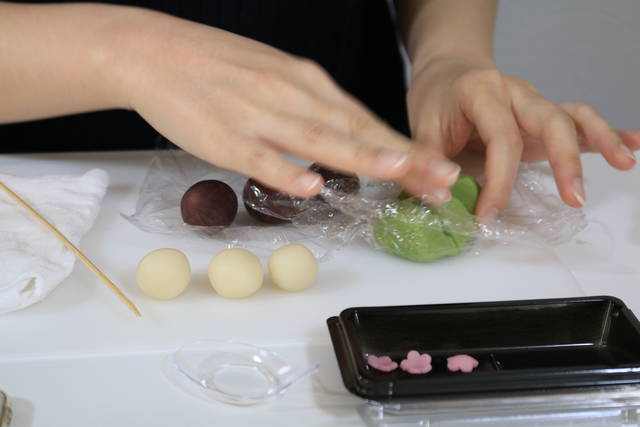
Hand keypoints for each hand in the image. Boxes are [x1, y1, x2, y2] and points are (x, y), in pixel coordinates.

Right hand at [111, 10, 459, 197]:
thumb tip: (347, 136)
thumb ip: (311, 107)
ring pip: (315, 138)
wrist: (154, 51)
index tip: (438, 169)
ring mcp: (256, 114)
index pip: (365, 120)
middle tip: (441, 181)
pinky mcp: (221, 135)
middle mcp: (289, 93)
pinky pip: (258, 156)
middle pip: (354, 131)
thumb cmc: (218, 68)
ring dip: (360, 156)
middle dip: (402, 158)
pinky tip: (310, 186)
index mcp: (305, 82)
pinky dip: (285, 171)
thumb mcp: (276, 78)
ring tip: (398, 172)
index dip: (405, 147)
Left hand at [406, 57, 638, 219]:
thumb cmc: (436, 100)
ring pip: (573, 116)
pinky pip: (578, 120)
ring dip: (600, 139)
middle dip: (564, 161)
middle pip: (550, 121)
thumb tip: (442, 197)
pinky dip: (605, 133)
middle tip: (573, 199)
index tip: (488, 214)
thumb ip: (431, 161)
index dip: (498, 181)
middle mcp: (515, 92)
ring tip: (624, 162)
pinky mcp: (543, 116)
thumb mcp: (422, 128)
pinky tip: (632, 145)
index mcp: (482, 92)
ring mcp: (534, 102)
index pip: (501, 138)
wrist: (449, 73)